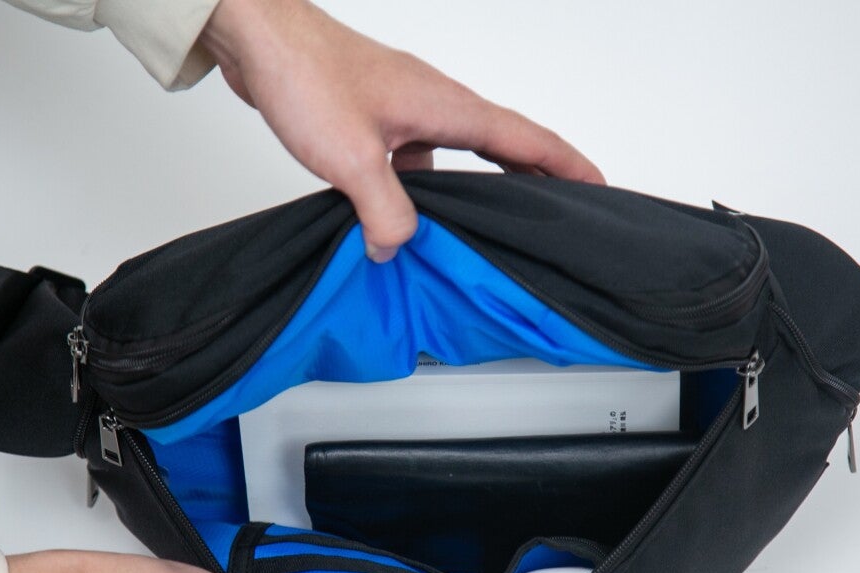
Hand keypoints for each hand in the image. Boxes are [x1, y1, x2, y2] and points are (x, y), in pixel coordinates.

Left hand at [198, 0, 604, 261]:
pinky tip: (399, 219)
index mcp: (448, 107)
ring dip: (469, 193)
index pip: (526, 140)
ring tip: (483, 234)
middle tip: (558, 217)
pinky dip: (418, 190)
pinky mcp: (374, 119)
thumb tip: (396, 248)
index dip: (567, 166)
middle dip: (533, 182)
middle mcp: (435, 105)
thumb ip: (385, 211)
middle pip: (501, 148)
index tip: (599, 187)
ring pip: (453, 159)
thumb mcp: (354, 158)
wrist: (260, 37)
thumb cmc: (309, 76)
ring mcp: (404, 110)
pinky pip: (413, 161)